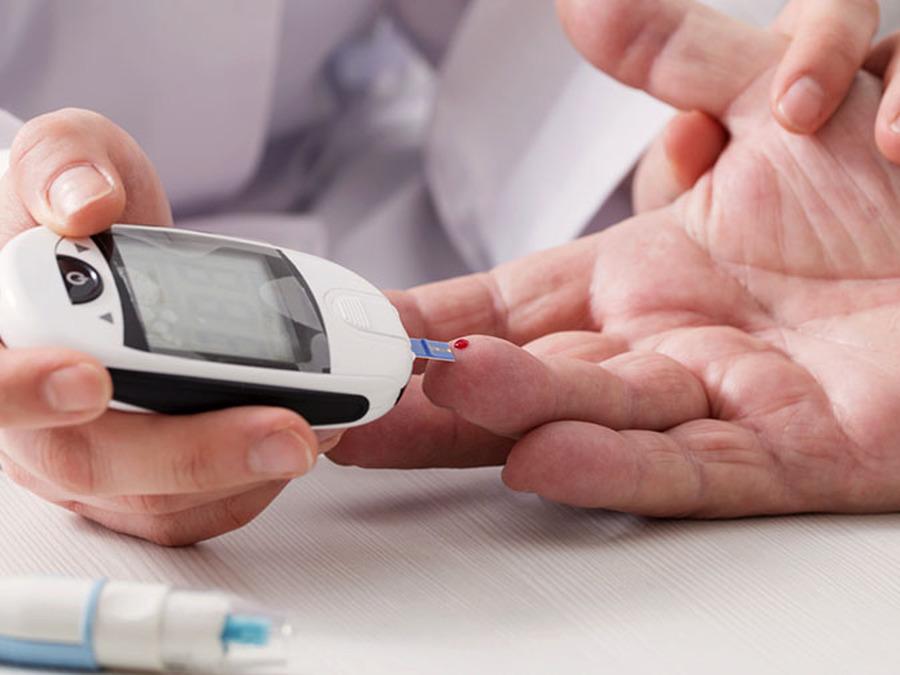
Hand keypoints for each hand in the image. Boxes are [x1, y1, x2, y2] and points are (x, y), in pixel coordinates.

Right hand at [0, 109, 325, 544]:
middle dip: (194, 453)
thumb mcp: (71, 156)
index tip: (92, 377)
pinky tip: (305, 437)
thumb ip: (66, 163)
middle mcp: (31, 417)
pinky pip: (192, 511)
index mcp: (2, 337)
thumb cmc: (85, 209)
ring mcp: (88, 456)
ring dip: (244, 473)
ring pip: (152, 502)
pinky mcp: (140, 482)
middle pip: (87, 464)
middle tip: (286, 430)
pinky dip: (254, 484)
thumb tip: (84, 204)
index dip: (24, 392)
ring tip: (319, 425)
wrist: (117, 252)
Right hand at [331, 0, 899, 516]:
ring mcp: (727, 399)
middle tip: (358, 390)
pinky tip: (544, 459)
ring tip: (440, 397)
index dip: (432, 314)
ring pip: (599, 412)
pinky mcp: (801, 452)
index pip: (511, 298)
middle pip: (533, 369)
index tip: (361, 328)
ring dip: (517, 411)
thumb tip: (581, 9)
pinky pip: (698, 466)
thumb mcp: (774, 93)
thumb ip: (677, 56)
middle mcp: (671, 340)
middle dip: (441, 387)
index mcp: (651, 271)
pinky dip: (621, 464)